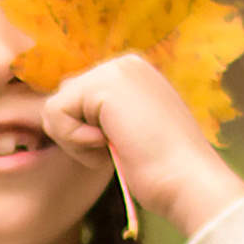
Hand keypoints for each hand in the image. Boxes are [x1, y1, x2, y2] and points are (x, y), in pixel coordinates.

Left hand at [38, 54, 243, 239]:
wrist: (188, 180)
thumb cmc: (163, 169)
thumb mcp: (129, 131)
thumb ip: (102, 115)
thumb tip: (58, 111)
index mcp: (132, 73)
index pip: (78, 100)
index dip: (87, 134)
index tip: (123, 145)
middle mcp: (124, 63)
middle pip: (64, 100)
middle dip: (78, 136)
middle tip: (118, 148)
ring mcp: (115, 69)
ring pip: (56, 107)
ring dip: (76, 141)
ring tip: (113, 146)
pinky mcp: (102, 84)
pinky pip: (54, 113)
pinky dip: (73, 140)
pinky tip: (107, 143)